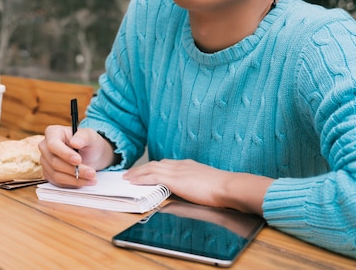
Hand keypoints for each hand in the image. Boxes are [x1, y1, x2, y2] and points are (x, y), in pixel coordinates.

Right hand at [38, 125, 114, 187]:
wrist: (91, 154)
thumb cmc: (88, 142)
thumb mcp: (90, 136)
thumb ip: (83, 137)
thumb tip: (75, 142)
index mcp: (53, 133)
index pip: (53, 144)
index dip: (64, 154)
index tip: (78, 160)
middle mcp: (45, 147)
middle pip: (54, 162)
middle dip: (74, 169)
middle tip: (91, 172)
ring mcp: (46, 162)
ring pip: (56, 175)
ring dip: (75, 179)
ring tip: (91, 178)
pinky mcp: (49, 174)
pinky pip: (58, 183)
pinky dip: (73, 184)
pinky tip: (85, 181)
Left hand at [123, 159, 271, 214]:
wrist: (228, 187)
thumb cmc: (222, 189)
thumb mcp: (205, 183)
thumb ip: (194, 184)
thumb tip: (189, 191)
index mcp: (188, 165)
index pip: (166, 164)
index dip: (153, 167)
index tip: (145, 170)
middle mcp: (180, 165)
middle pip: (155, 164)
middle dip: (141, 168)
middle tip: (130, 173)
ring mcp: (177, 171)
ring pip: (151, 168)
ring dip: (137, 172)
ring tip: (127, 177)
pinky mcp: (174, 180)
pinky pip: (152, 177)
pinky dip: (140, 178)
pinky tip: (133, 181)